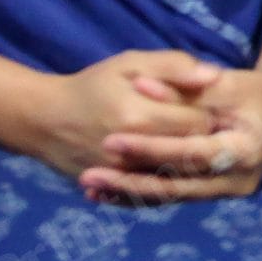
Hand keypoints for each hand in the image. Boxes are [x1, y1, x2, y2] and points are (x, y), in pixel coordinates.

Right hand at [32, 52, 220, 179]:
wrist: (44, 120)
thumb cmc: (92, 86)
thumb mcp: (131, 64)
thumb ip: (174, 67)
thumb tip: (215, 75)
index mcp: (139, 116)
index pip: (199, 125)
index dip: (213, 118)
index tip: (217, 110)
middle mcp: (130, 153)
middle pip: (190, 155)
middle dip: (205, 143)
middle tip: (211, 131)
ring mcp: (121, 177)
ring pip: (175, 179)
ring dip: (188, 166)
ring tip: (194, 149)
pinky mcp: (114, 192)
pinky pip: (153, 196)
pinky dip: (169, 185)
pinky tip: (174, 169)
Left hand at [80, 67, 261, 203]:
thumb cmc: (253, 91)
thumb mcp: (224, 82)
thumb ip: (183, 88)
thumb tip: (142, 86)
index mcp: (245, 151)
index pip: (190, 153)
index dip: (150, 149)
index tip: (110, 140)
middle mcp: (238, 181)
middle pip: (177, 185)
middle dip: (130, 181)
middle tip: (89, 175)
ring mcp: (226, 192)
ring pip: (171, 196)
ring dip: (129, 193)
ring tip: (90, 187)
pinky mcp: (213, 193)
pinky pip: (172, 196)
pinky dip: (139, 194)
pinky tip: (105, 193)